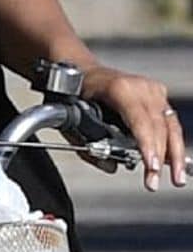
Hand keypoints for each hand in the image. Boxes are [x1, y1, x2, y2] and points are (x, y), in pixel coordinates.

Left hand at [81, 64, 187, 190]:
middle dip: (158, 158)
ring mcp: (152, 89)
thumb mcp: (74, 115)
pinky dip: (172, 143)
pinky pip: (170, 122)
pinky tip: (175, 163)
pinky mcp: (159, 94)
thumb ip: (87, 143)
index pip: (139, 121)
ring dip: (174, 155)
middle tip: (153, 181)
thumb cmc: (78, 91)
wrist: (85, 70)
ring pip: (170, 126)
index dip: (147, 144)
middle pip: (158, 127)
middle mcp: (140, 87)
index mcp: (119, 88)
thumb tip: (111, 165)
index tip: (151, 165)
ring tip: (176, 179)